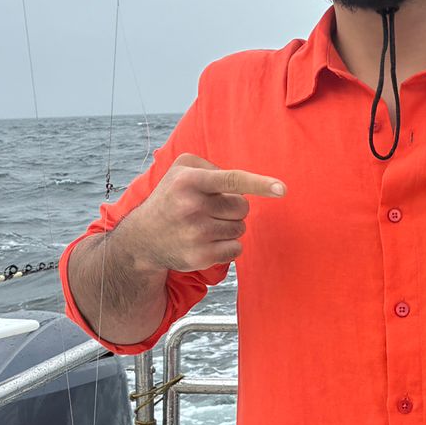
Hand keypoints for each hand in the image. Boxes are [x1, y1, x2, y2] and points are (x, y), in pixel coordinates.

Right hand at [125, 153, 283, 272]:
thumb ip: (212, 167)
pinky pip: (236, 248)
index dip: (260, 183)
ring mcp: (196, 234)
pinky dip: (228, 245)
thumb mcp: (181, 170)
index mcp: (189, 182)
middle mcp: (191, 207)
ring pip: (241, 228)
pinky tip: (207, 241)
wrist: (143, 238)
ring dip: (230, 226)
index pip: (232, 180)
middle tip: (211, 209)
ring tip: (204, 224)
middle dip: (233, 207)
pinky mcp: (200, 257)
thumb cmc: (171, 197)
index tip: (282, 189)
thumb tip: (244, 183)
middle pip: (242, 206)